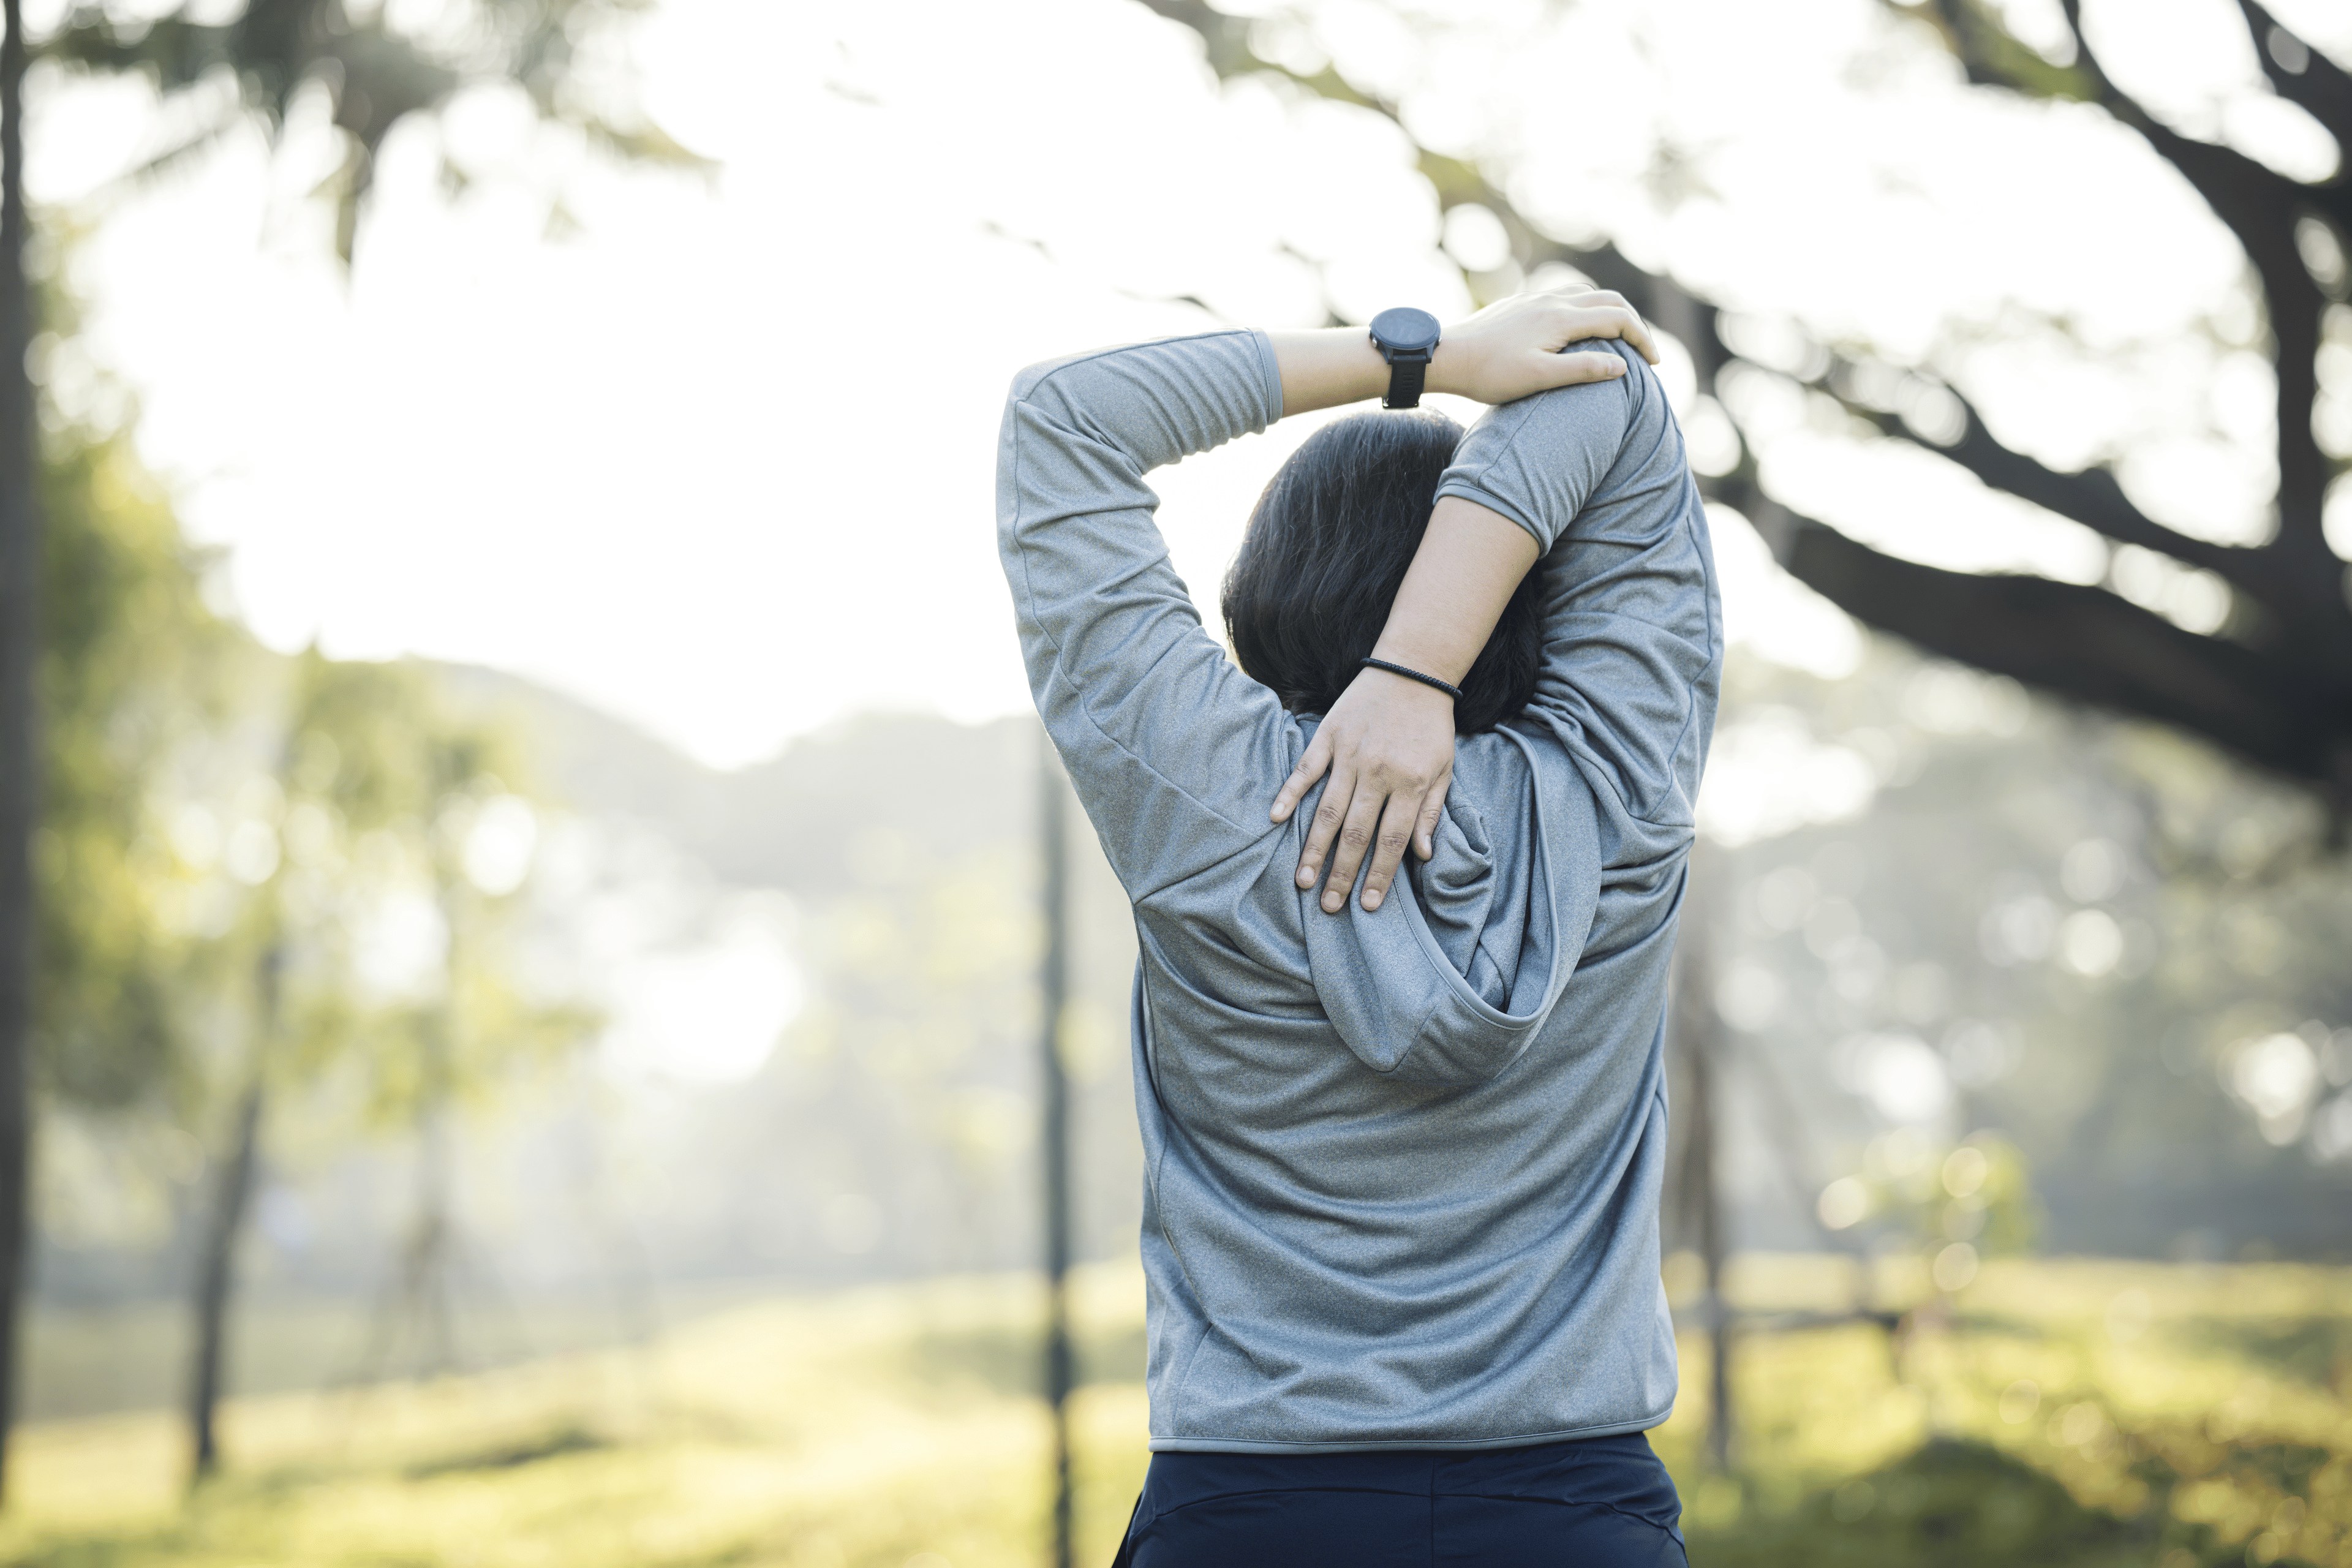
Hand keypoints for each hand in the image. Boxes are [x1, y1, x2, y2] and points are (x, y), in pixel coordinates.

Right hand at [1269, 666, 1456, 913]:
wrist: (1413, 672)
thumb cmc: (1430, 726)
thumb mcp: (1444, 769)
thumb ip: (1432, 812)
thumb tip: (1424, 855)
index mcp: (1410, 783)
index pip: (1393, 841)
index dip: (1380, 876)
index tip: (1367, 905)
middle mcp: (1378, 772)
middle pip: (1356, 833)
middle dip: (1342, 873)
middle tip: (1329, 906)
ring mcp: (1350, 755)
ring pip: (1328, 810)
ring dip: (1314, 849)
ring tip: (1303, 880)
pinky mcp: (1328, 736)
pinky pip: (1306, 770)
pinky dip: (1290, 793)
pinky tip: (1277, 819)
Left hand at [1429, 288, 1657, 404]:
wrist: (1446, 356)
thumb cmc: (1490, 374)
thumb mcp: (1539, 378)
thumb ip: (1583, 370)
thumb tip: (1622, 365)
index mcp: (1561, 318)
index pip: (1618, 319)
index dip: (1642, 339)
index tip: (1653, 364)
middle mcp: (1552, 301)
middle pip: (1609, 301)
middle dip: (1633, 322)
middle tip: (1645, 350)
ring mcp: (1535, 300)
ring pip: (1587, 295)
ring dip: (1610, 313)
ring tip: (1618, 339)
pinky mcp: (1521, 305)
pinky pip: (1565, 298)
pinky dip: (1586, 310)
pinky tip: (1579, 330)